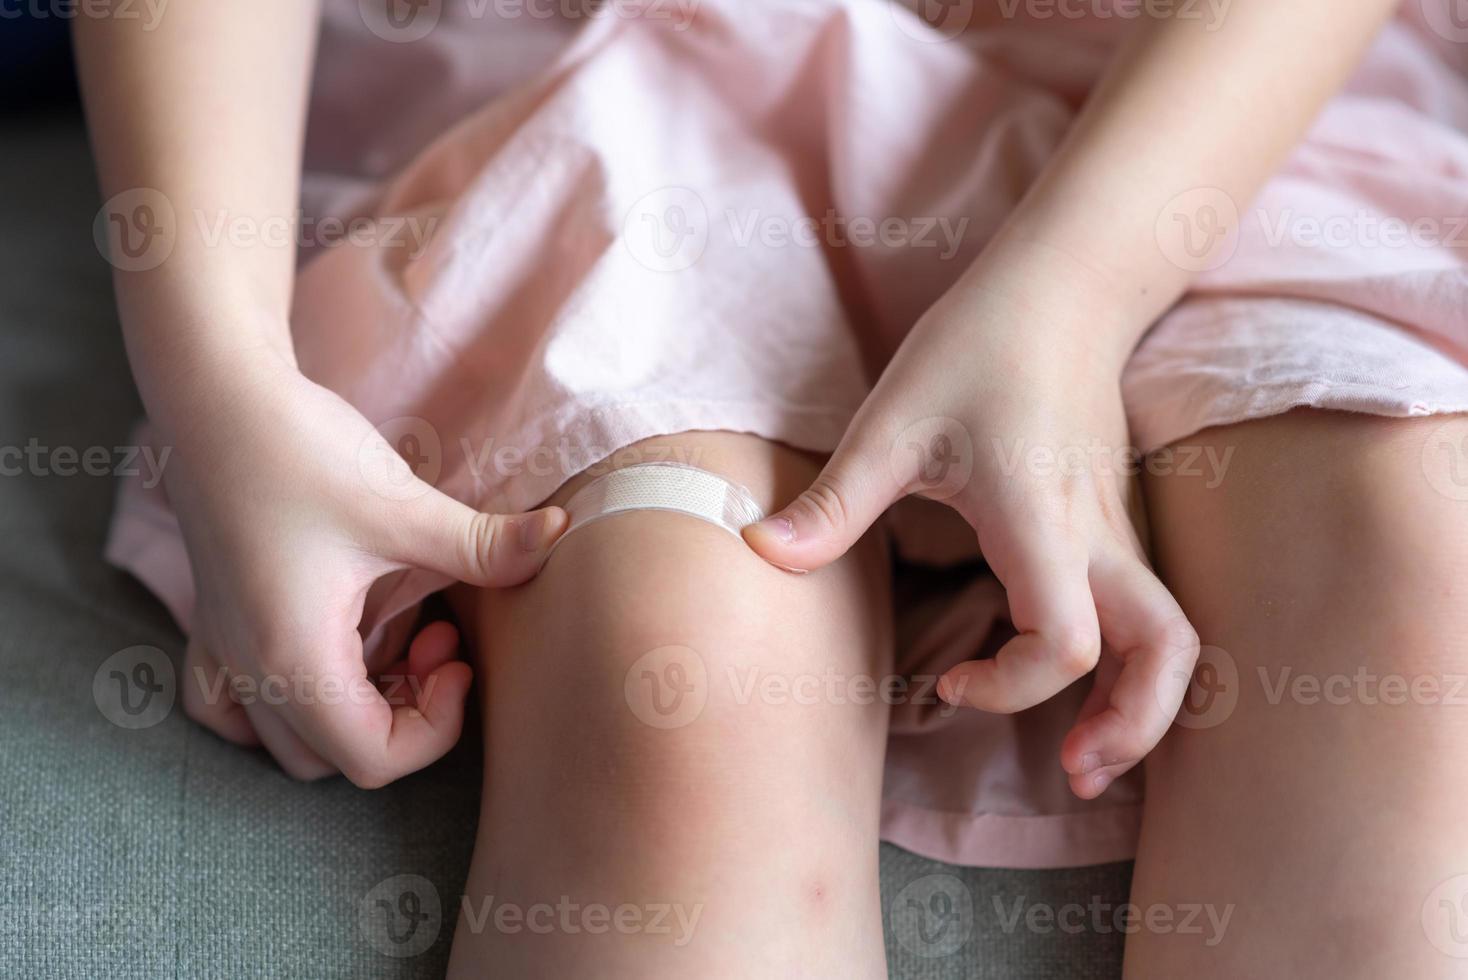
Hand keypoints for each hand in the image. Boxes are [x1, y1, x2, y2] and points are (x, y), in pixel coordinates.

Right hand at [157, 346, 566, 786]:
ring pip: (285, 737)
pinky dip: (285, 699)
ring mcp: (223, 648)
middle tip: (435, 643)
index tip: (460, 657)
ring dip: (350, 710)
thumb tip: (559, 538)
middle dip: (401, 718)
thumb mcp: (402, 505)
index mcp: (293, 658)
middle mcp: (249, 668)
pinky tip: (328, 646)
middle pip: (332, 759)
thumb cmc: (298, 451)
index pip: (372, 760)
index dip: (437, 728)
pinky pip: (234, 704)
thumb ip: (484, 544)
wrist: (215, 393)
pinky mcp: (216, 620)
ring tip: (392, 640)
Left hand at [742, 279, 1198, 797]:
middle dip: (1131, 726)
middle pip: (1163, 651)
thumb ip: (834, 503)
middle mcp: (1096, 534)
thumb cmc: (977, 347)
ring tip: (1084, 752)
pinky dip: (1127, 662)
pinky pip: (1143, 607)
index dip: (1014, 686)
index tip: (947, 683)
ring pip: (1169, 633)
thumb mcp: (891, 424)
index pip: (1064, 640)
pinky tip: (1072, 676)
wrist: (1062, 286)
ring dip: (1143, 701)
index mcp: (1041, 520)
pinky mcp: (1114, 519)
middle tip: (1072, 771)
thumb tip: (758, 554)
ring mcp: (1117, 528)